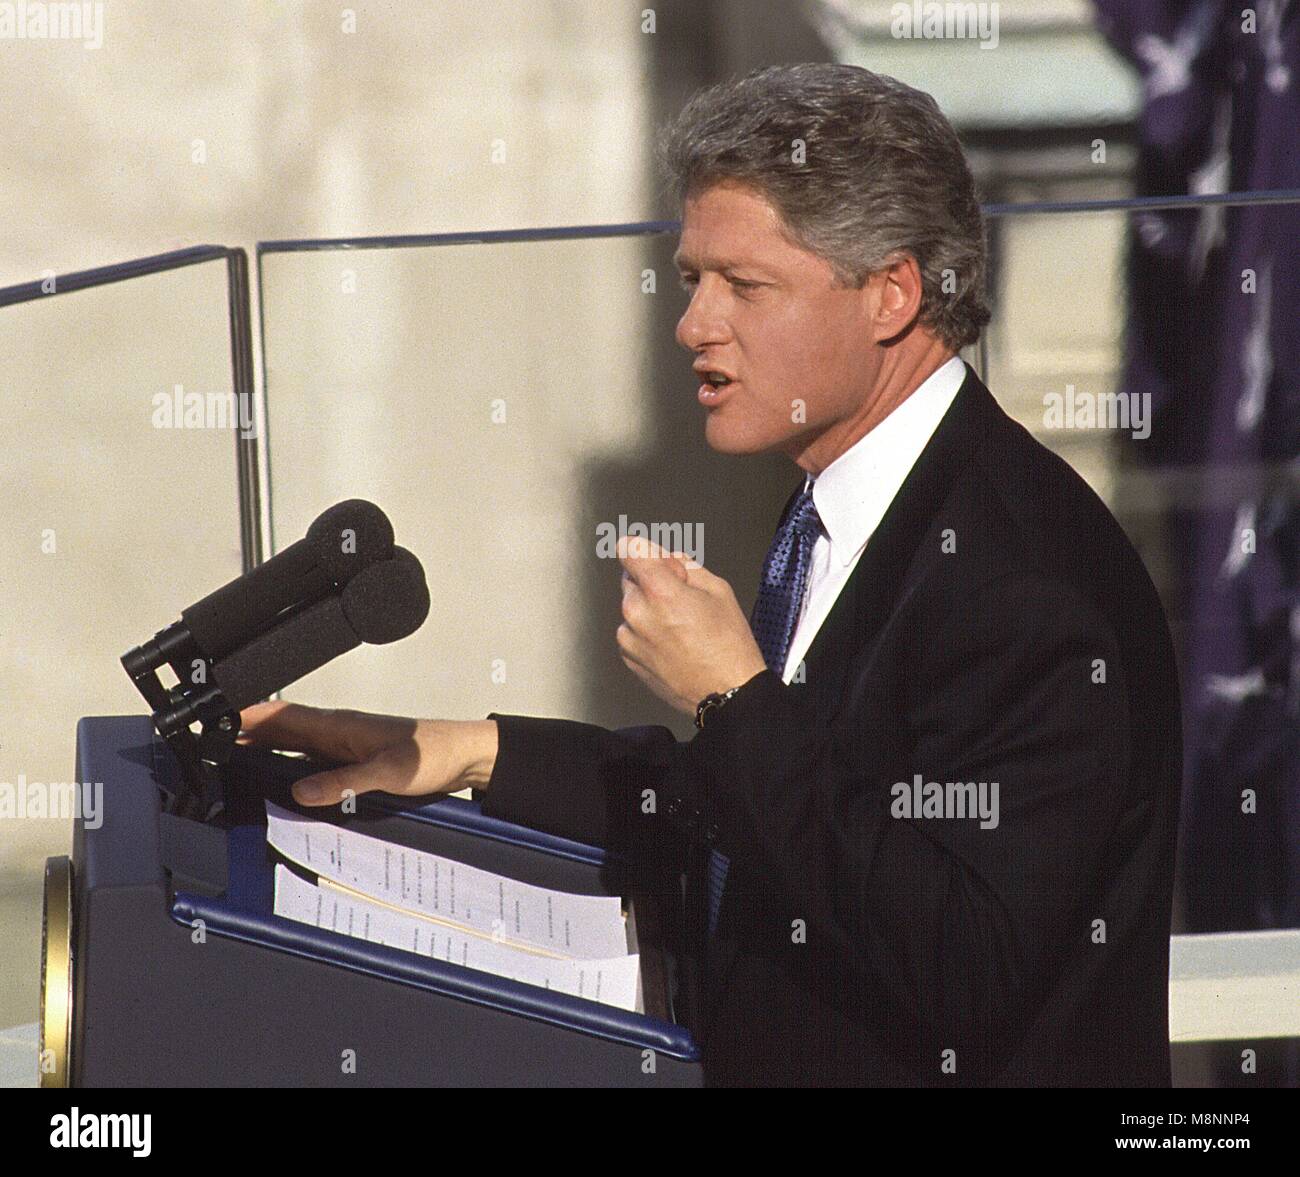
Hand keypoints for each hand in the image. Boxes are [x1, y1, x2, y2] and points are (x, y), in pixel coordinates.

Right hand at [236, 700, 498, 806]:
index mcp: (340, 725)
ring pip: (294, 745)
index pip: (282, 716)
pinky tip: (282, 783)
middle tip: (208, 748)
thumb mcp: (389, 772)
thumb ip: (345, 782)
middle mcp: (338, 732)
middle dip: (245, 736)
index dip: (246, 718)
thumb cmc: (435, 753)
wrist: (466, 756)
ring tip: (232, 763)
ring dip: (265, 750)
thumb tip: (302, 792)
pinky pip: (313, 760)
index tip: (212, 722)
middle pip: (281, 730)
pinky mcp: (356, 759)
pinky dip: (291, 767)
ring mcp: (345, 745)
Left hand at [615, 535, 767, 715]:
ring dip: (649, 609)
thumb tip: (670, 559)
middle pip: (631, 578)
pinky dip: (646, 632)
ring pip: (632, 607)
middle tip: (682, 599)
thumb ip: (687, 565)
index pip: (628, 549)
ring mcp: (630, 638)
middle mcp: (638, 614)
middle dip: (652, 582)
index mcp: (660, 592)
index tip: (653, 557)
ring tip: (681, 627)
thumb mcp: (719, 590)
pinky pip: (632, 632)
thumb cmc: (728, 648)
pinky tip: (674, 642)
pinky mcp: (629, 657)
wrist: (727, 693)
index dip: (644, 550)